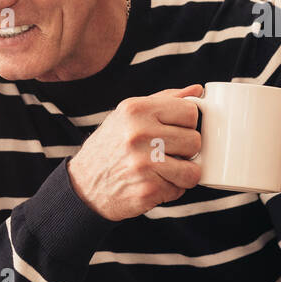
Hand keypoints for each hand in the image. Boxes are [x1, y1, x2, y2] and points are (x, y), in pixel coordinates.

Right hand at [66, 85, 203, 220]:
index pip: (190, 112)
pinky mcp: (148, 190)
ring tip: (162, 170)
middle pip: (195, 141)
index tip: (175, 132)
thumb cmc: (109, 148)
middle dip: (185, 151)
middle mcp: (139, 134)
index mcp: (136, 110)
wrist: (83, 186)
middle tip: (166, 154)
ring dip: (182, 173)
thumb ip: (163, 100)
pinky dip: (170, 190)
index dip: (187, 124)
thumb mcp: (128, 115)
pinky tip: (151, 183)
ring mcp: (144, 164)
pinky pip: (179, 190)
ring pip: (193, 170)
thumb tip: (197, 91)